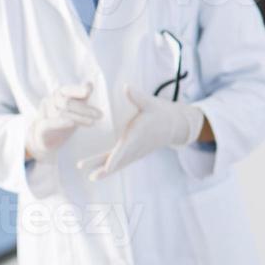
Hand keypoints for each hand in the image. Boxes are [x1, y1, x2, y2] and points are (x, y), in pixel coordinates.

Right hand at [25, 82, 100, 162]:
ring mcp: (44, 114)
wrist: (45, 138)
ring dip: (79, 118)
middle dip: (84, 109)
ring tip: (92, 123)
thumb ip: (82, 96)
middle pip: (67, 103)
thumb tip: (90, 84)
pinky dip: (60, 122)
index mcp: (59, 94)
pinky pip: (49, 123)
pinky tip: (72, 123)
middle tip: (100, 115)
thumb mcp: (75, 107)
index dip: (78, 90)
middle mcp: (50, 101)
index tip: (88, 92)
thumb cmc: (63, 119)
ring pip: (61, 114)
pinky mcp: (40, 128)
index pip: (68, 90)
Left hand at [77, 86, 204, 181]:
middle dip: (103, 167)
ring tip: (91, 177)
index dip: (115, 158)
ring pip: (117, 164)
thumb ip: (137, 97)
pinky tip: (97, 174)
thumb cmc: (159, 113)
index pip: (124, 149)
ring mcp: (134, 153)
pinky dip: (109, 169)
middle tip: (91, 175)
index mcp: (136, 136)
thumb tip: (126, 86)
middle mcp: (135, 148)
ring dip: (104, 171)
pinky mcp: (133, 154)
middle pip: (117, 160)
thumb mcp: (149, 103)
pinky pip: (120, 163)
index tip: (107, 167)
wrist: (173, 126)